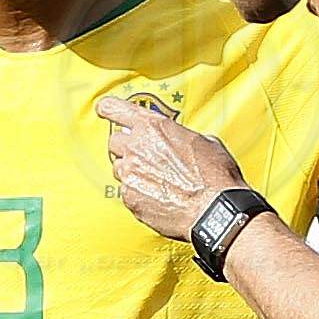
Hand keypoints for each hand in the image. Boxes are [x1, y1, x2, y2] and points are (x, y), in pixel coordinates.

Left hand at [96, 95, 253, 246]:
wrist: (213, 210)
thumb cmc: (214, 176)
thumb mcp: (204, 142)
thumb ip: (180, 135)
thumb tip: (178, 139)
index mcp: (154, 127)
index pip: (115, 109)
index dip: (108, 108)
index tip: (104, 108)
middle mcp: (136, 147)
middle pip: (114, 141)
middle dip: (126, 146)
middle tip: (143, 154)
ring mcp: (129, 174)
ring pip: (119, 168)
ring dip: (132, 170)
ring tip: (156, 179)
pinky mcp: (129, 198)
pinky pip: (126, 191)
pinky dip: (137, 192)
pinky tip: (157, 196)